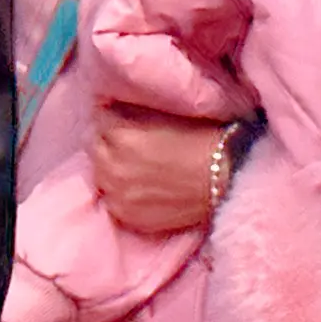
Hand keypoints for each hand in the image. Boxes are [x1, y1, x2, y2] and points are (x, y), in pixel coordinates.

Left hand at [88, 102, 232, 234]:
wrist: (226, 178)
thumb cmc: (202, 139)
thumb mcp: (165, 112)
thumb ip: (134, 111)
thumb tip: (115, 105)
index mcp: (122, 136)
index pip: (99, 117)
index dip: (111, 113)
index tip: (120, 114)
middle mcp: (113, 166)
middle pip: (94, 145)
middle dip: (107, 138)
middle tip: (125, 138)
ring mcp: (118, 194)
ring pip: (99, 173)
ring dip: (110, 164)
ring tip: (130, 162)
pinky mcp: (127, 216)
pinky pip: (111, 198)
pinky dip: (119, 190)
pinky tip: (137, 184)